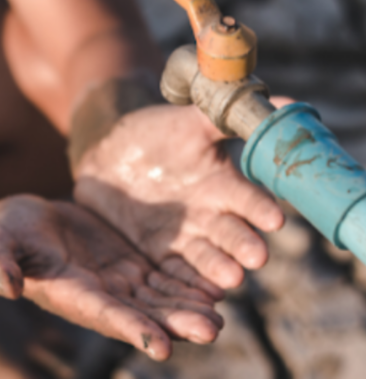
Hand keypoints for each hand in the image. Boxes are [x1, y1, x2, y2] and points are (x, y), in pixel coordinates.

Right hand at [0, 195, 222, 360]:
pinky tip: (214, 284)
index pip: (103, 314)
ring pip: (158, 298)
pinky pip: (162, 276)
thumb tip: (4, 286)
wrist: (22, 221)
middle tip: (212, 329)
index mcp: (70, 294)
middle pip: (143, 313)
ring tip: (221, 312)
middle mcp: (99, 295)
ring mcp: (117, 280)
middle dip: (175, 323)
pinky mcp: (128, 263)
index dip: (131, 330)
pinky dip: (185, 282)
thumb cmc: (2, 233)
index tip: (160, 345)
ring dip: (188, 307)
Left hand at [74, 103, 285, 292]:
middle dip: (244, 245)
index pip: (247, 198)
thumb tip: (284, 101)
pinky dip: (185, 282)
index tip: (273, 217)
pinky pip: (174, 270)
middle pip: (231, 234)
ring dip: (219, 268)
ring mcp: (186, 235)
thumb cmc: (156, 132)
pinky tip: (196, 293)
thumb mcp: (190, 121)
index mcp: (223, 184)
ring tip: (230, 279)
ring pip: (206, 257)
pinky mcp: (159, 251)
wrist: (111, 152)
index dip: (259, 207)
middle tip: (256, 257)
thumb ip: (227, 117)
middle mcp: (211, 215)